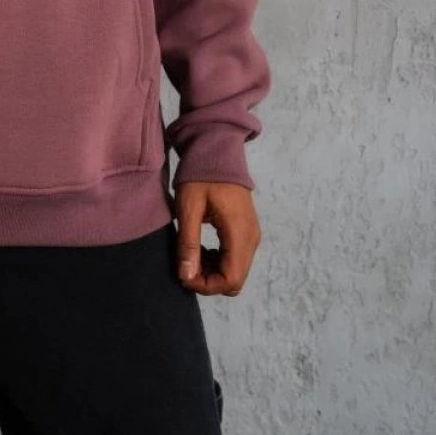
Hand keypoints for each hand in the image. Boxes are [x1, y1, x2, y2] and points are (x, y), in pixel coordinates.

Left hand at [174, 181, 260, 296]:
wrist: (217, 149)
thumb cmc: (201, 174)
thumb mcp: (189, 207)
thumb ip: (188, 243)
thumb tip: (186, 276)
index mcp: (239, 233)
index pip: (230, 279)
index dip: (206, 285)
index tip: (183, 274)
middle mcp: (251, 238)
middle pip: (235, 280)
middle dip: (208, 281)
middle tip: (185, 265)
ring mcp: (252, 234)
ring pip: (236, 272)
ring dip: (213, 272)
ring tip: (190, 254)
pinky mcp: (247, 230)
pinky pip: (236, 259)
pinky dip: (219, 261)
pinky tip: (201, 248)